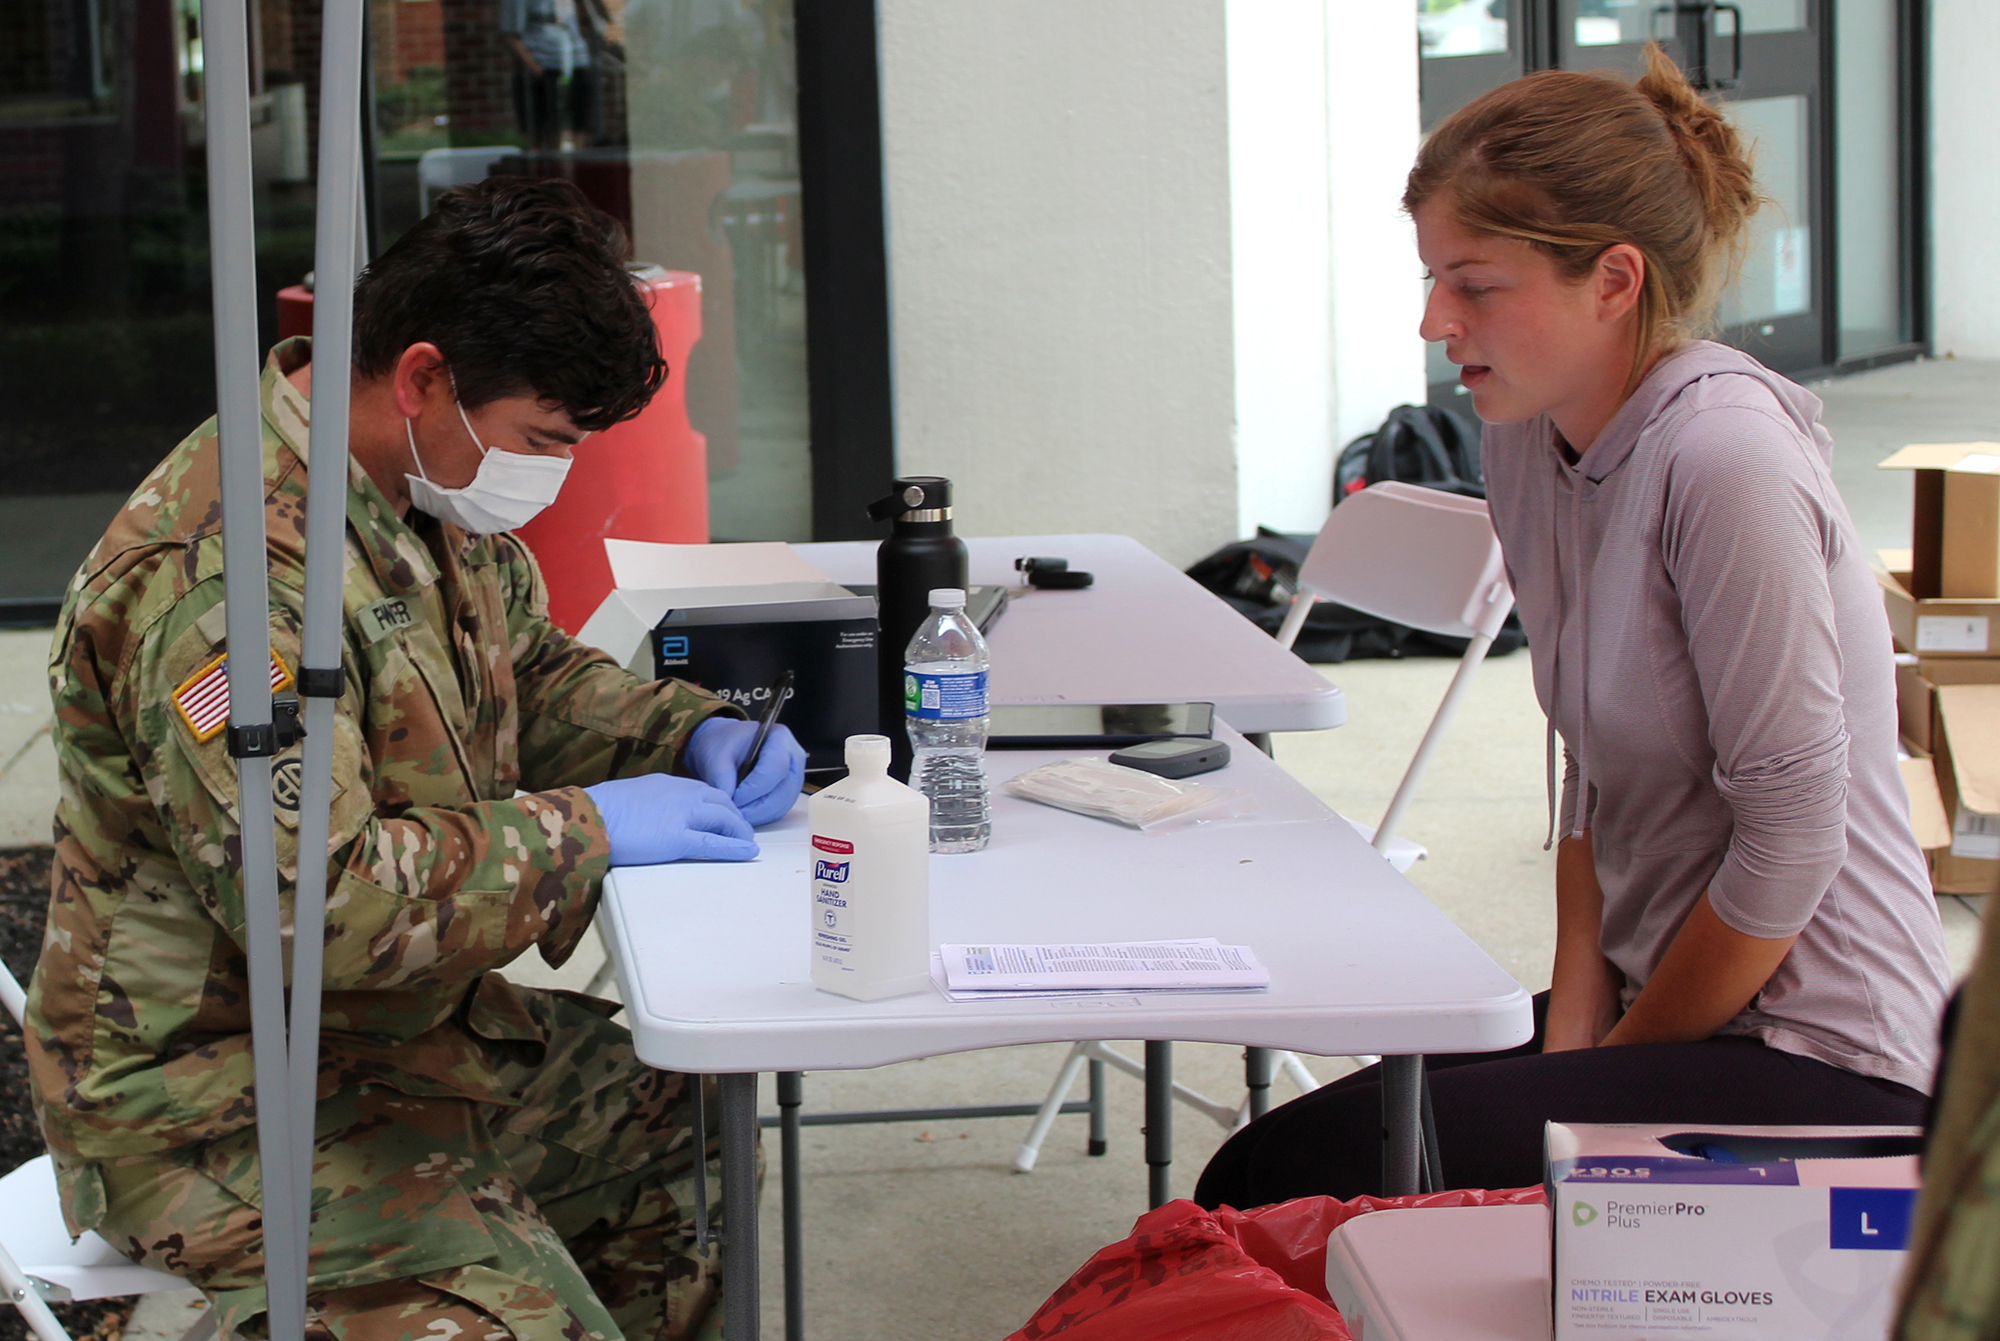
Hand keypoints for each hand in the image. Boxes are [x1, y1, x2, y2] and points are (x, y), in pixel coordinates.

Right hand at [583, 774, 757, 864]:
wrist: (587, 816)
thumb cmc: (599, 810)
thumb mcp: (632, 795)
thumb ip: (651, 801)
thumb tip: (655, 814)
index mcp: (669, 783)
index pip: (706, 790)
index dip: (720, 804)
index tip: (726, 815)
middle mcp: (682, 794)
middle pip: (722, 802)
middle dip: (735, 817)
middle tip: (742, 830)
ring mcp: (682, 815)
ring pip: (724, 820)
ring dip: (739, 831)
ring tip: (747, 842)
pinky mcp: (677, 839)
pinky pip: (714, 844)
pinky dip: (735, 848)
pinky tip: (748, 852)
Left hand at [686, 716, 806, 826]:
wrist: (726, 746)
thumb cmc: (724, 744)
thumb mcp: (717, 756)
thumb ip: (722, 778)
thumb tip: (730, 803)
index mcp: (779, 738)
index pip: (775, 767)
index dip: (755, 787)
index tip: (734, 798)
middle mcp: (793, 758)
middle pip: (783, 790)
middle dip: (757, 807)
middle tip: (733, 814)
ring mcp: (793, 777)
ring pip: (782, 804)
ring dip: (758, 815)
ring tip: (736, 815)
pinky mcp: (788, 793)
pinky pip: (779, 811)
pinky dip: (761, 817)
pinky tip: (743, 815)